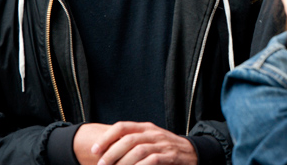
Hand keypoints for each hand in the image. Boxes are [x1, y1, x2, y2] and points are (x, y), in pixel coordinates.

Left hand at [79, 121, 197, 164]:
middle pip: (128, 139)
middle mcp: (153, 133)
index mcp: (146, 127)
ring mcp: (162, 144)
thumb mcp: (150, 139)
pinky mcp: (170, 156)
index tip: (94, 150)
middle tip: (101, 164)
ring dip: (122, 162)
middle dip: (111, 153)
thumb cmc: (165, 148)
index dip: (106, 137)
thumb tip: (105, 150)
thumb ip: (132, 141)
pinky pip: (152, 160)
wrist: (192, 152)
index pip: (123, 126)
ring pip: (138, 150)